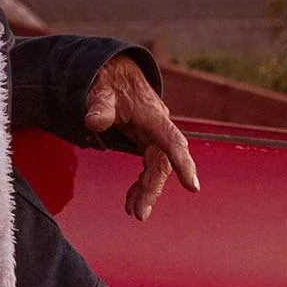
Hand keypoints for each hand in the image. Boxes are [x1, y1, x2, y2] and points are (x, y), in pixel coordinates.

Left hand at [83, 55, 199, 221]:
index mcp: (153, 115)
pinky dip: (141, 184)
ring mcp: (154, 136)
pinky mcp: (147, 142)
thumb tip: (93, 121)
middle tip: (139, 213)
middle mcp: (159, 127)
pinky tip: (132, 200)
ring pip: (157, 168)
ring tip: (134, 212)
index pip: (172, 141)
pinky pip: (148, 168)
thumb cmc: (110, 82)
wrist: (114, 73)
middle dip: (153, 188)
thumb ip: (99, 106)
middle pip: (163, 162)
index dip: (183, 163)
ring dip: (147, 191)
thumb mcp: (101, 91)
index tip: (193, 186)